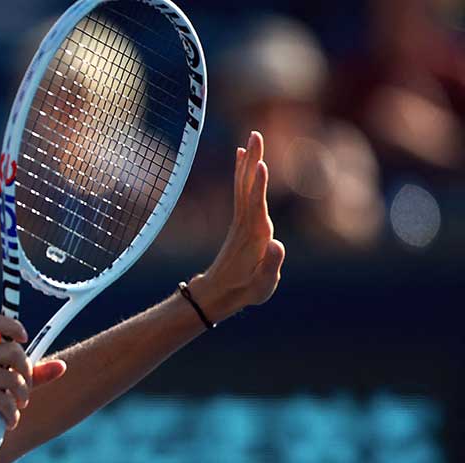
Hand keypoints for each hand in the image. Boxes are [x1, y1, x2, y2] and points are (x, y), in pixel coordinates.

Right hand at [0, 313, 65, 462]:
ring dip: (22, 400)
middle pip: (14, 351)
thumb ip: (32, 376)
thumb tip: (62, 366)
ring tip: (15, 411)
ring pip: (14, 379)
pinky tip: (7, 422)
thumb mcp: (5, 388)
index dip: (12, 324)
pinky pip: (5, 401)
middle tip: (23, 394)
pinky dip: (12, 416)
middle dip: (27, 375)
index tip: (24, 339)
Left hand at [192, 131, 285, 321]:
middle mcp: (247, 223)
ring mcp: (243, 220)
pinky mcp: (242, 220)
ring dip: (248, 160)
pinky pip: (242, 190)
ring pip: (244, 184)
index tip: (260, 165)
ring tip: (252, 137)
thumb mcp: (263, 285)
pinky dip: (242, 172)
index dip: (258, 185)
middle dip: (253, 161)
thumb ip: (271, 265)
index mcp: (255, 235)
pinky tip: (243, 157)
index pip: (257, 205)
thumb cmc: (246, 290)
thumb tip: (277, 244)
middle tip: (255, 135)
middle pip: (249, 186)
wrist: (220, 292)